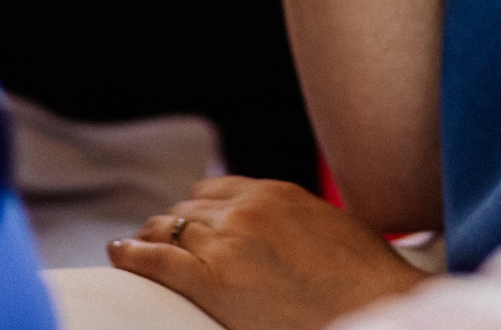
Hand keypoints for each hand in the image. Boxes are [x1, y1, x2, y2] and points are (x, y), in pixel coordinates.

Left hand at [109, 177, 425, 329]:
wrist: (381, 310)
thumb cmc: (369, 283)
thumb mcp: (332, 230)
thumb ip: (296, 222)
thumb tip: (286, 235)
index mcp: (274, 194)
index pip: (215, 190)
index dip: (196, 209)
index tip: (188, 222)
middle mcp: (245, 210)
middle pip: (187, 210)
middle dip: (172, 227)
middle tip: (156, 242)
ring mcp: (227, 243)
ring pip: (167, 229)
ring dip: (150, 239)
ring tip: (134, 250)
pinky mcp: (212, 282)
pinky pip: (155, 259)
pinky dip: (131, 255)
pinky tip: (119, 255)